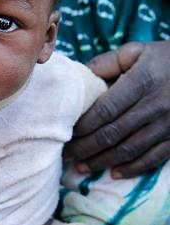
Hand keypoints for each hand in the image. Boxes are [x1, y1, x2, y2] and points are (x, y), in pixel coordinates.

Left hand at [64, 41, 169, 177]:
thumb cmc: (165, 59)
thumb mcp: (137, 51)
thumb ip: (106, 63)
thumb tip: (78, 77)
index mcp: (142, 81)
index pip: (105, 110)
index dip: (83, 125)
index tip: (65, 133)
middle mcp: (155, 105)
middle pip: (113, 134)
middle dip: (85, 147)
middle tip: (65, 155)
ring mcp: (168, 124)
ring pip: (129, 150)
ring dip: (102, 162)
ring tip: (81, 167)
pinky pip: (153, 159)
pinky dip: (132, 169)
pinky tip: (113, 173)